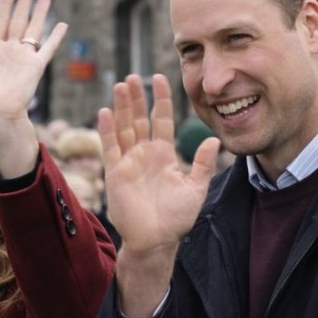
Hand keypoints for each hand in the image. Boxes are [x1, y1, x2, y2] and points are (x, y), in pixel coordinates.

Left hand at [0, 0, 67, 177]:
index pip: (0, 21)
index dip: (5, 5)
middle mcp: (9, 51)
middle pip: (19, 20)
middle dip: (24, 3)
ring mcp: (23, 58)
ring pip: (34, 29)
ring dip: (39, 13)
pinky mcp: (36, 67)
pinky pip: (48, 48)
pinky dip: (56, 36)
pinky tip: (62, 24)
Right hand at [98, 74, 217, 317]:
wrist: (156, 240)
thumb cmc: (176, 218)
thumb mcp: (196, 188)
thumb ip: (202, 164)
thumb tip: (212, 141)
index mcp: (164, 154)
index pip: (161, 119)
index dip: (160, 99)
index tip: (159, 78)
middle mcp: (144, 154)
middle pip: (138, 119)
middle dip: (136, 98)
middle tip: (133, 77)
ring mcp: (128, 162)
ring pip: (123, 128)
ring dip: (121, 107)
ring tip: (120, 86)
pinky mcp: (115, 173)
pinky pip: (110, 147)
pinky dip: (107, 130)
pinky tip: (105, 112)